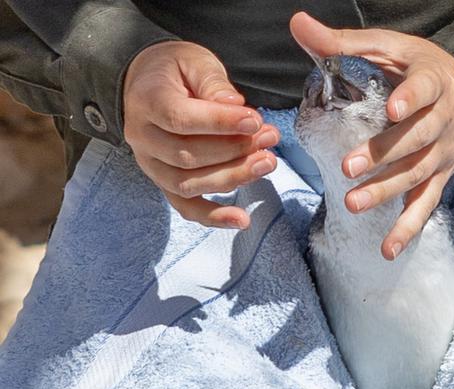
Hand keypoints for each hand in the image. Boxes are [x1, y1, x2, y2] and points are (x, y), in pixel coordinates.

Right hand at [123, 41, 279, 228]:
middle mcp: (142, 138)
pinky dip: (214, 217)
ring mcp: (151, 165)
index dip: (220, 124)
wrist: (148, 85)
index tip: (254, 121)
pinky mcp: (164, 183)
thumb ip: (213, 82)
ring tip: (267, 162)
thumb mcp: (195, 62)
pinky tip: (242, 220)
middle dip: (234, 150)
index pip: (181, 120)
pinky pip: (186, 207)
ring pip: (189, 184)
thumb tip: (234, 105)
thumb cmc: (176, 72)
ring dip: (233, 177)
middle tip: (269, 137)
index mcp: (147, 102)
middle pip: (187, 156)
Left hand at [290, 13, 453, 259]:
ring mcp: (442, 153)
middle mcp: (442, 119)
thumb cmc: (420, 69)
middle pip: (416, 139)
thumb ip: (343, 42)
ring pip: (417, 174)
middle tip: (349, 168)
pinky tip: (387, 250)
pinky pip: (425, 204)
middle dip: (384, 154)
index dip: (411, 98)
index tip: (392, 109)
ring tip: (353, 204)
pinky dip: (408, 228)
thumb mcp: (390, 48)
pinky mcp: (439, 177)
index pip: (425, 89)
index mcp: (432, 81)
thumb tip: (298, 23)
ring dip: (386, 191)